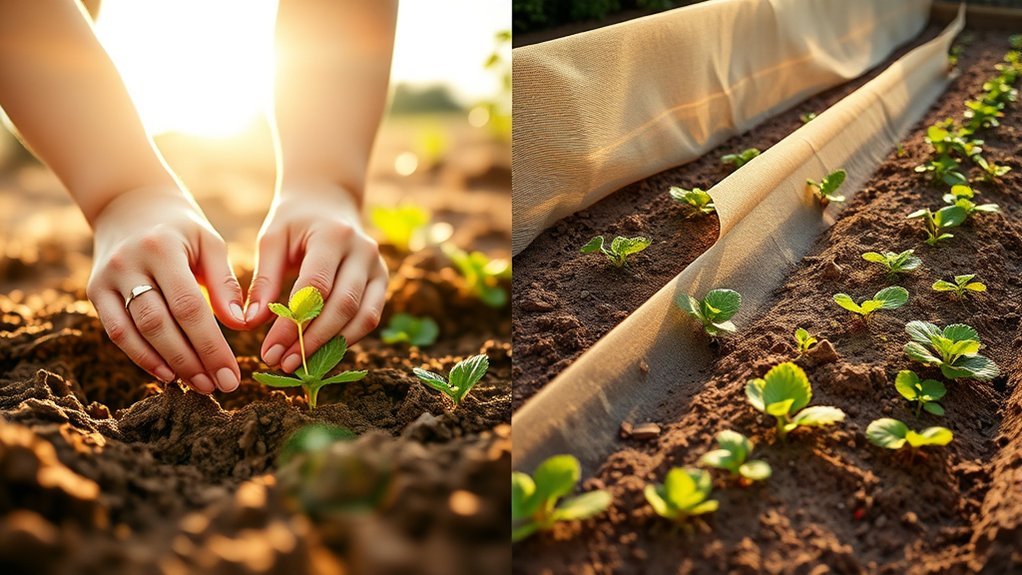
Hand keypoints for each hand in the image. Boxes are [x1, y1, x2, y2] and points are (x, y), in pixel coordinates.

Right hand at [87, 187, 246, 392]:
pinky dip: (141, 356)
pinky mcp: (95, 291)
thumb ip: (225, 284)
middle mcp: (129, 263)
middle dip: (192, 360)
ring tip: (200, 385)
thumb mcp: (210, 243)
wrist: (130, 204)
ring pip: (134, 332)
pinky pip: (116, 332)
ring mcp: (107, 278)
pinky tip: (168, 374)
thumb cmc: (182, 229)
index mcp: (162, 248)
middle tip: (219, 385)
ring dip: (168, 363)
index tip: (232, 373)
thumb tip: (240, 325)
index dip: (211, 344)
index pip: (189, 306)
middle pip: (160, 323)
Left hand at [246, 181, 386, 372]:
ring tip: (299, 365)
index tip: (268, 350)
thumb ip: (264, 280)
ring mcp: (378, 267)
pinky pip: (370, 318)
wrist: (329, 202)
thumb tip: (250, 323)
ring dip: (332, 346)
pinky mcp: (382, 282)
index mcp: (334, 235)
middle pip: (343, 306)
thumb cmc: (295, 223)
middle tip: (281, 363)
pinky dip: (347, 339)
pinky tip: (320, 352)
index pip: (315, 287)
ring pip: (363, 317)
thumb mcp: (273, 240)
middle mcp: (363, 251)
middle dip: (312, 340)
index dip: (293, 323)